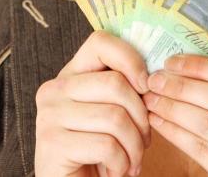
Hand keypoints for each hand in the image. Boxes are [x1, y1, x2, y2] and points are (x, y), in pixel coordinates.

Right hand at [35, 31, 150, 176]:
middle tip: (146, 140)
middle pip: (116, 84)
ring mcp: (48, 117)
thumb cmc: (102, 148)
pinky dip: (121, 163)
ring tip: (133, 160)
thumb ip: (127, 87)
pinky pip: (106, 146)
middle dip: (142, 117)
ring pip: (115, 117)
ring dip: (135, 146)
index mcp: (70, 74)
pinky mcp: (51, 145)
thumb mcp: (114, 111)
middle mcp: (53, 90)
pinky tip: (116, 171)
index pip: (100, 42)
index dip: (132, 59)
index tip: (147, 86)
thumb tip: (159, 77)